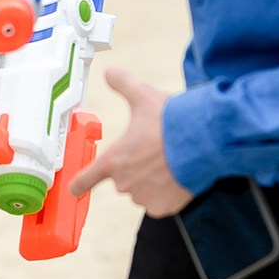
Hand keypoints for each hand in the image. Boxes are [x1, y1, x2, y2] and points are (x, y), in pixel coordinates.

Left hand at [69, 67, 193, 217]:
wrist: (203, 141)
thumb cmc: (170, 121)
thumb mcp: (143, 95)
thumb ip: (123, 84)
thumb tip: (109, 71)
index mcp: (113, 160)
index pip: (85, 179)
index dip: (79, 182)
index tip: (75, 186)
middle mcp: (124, 182)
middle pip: (122, 178)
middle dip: (135, 166)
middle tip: (153, 149)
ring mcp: (143, 197)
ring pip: (142, 189)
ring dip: (151, 179)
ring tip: (168, 160)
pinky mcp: (162, 207)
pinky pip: (159, 202)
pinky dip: (166, 192)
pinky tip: (176, 174)